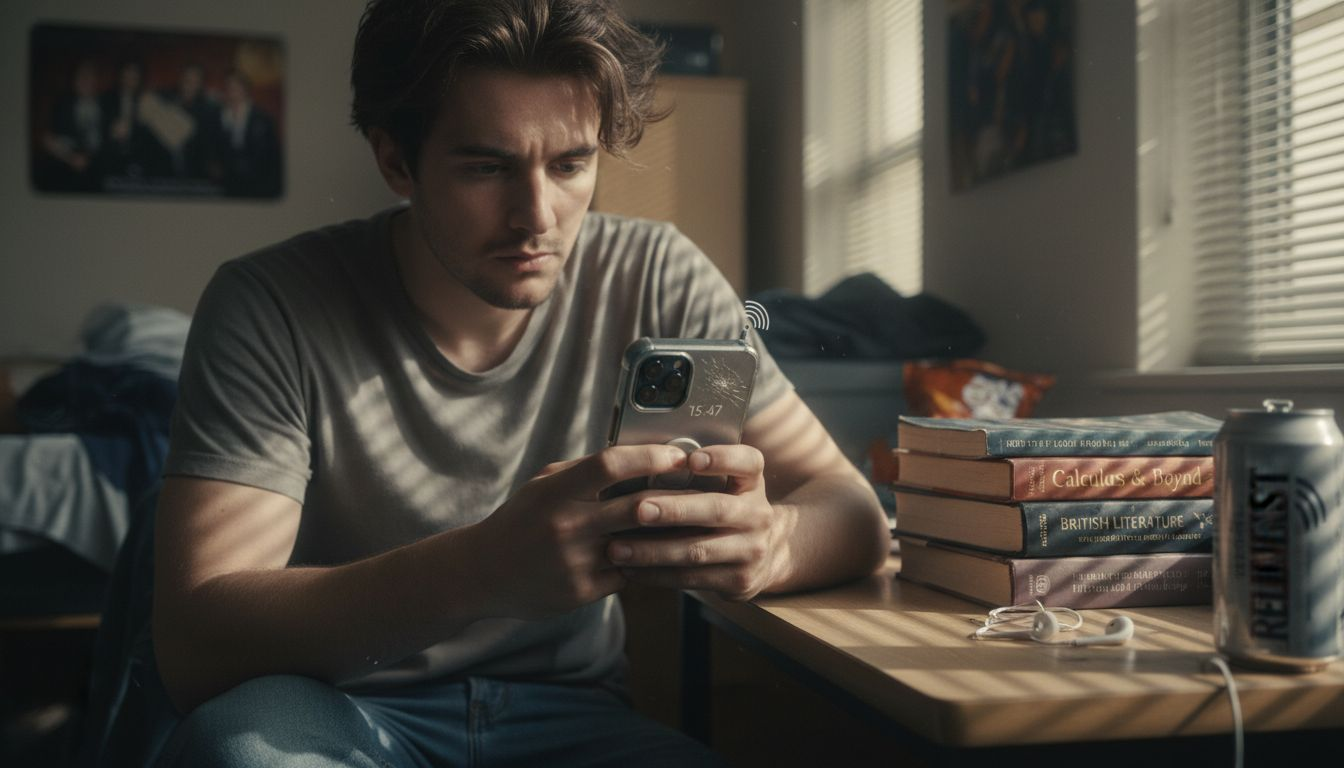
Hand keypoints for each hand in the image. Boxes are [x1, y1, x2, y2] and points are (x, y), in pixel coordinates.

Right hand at [469, 444, 688, 619]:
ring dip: (669, 534)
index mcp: (556, 492)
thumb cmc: (521, 519)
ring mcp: (575, 562)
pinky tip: (661, 554)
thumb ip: (583, 471)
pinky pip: (627, 573)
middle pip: (635, 506)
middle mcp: (566, 526)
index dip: (649, 457)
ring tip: (696, 522)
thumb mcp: (543, 485)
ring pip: (638, 545)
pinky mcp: (581, 591)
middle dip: (675, 498)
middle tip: (704, 490)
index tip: (677, 455)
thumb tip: (635, 454)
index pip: (610, 465)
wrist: (482, 572)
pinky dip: (644, 562)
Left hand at [608, 444, 785, 600]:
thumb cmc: (728, 510)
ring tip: (618, 549)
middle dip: (675, 510)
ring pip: (698, 551)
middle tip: (639, 509)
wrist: (765, 557)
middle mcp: (758, 515)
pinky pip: (691, 578)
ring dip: (653, 551)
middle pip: (717, 509)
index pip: (748, 462)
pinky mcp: (738, 581)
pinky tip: (631, 569)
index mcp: (753, 483)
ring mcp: (751, 550)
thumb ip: (698, 475)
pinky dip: (657, 574)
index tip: (691, 459)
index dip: (722, 459)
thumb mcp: (728, 486)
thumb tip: (643, 461)